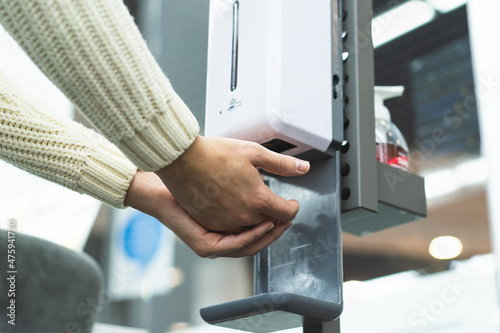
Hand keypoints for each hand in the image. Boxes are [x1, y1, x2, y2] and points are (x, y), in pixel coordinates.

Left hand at [124, 170, 291, 257]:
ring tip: (281, 222)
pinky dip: (251, 237)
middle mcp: (221, 234)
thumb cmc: (198, 169)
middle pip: (258, 239)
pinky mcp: (206, 244)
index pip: (258, 227)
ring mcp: (214, 241)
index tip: (289, 208)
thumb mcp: (234, 172)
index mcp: (227, 222)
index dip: (276, 220)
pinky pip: (234, 245)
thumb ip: (258, 177)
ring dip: (268, 236)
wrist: (173, 170)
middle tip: (289, 219)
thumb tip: (287, 173)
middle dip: (276, 230)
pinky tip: (265, 224)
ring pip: (249, 246)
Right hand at [155, 136, 309, 232]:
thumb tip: (304, 168)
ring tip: (262, 214)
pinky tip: (239, 215)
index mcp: (258, 199)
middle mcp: (243, 216)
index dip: (293, 208)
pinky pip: (230, 234)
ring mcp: (225, 223)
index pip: (286, 213)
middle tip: (280, 211)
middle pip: (270, 226)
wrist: (181, 160)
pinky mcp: (209, 224)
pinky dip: (239, 228)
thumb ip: (281, 164)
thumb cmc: (215, 153)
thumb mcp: (253, 152)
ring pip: (250, 232)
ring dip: (260, 226)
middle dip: (278, 219)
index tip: (291, 204)